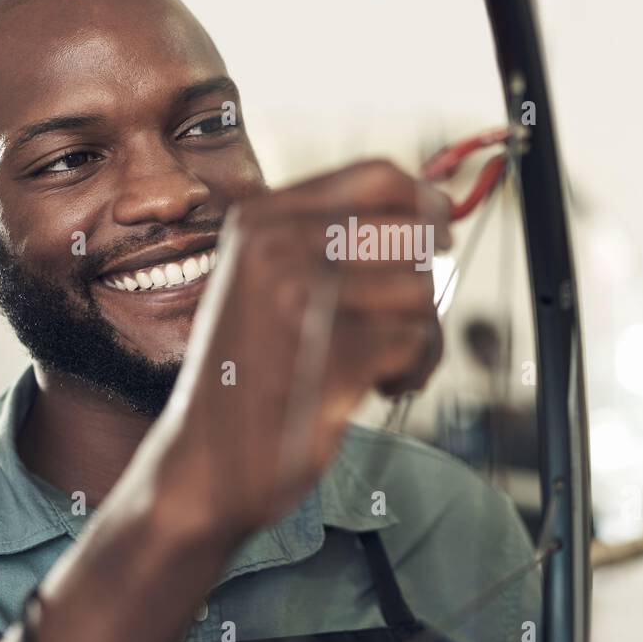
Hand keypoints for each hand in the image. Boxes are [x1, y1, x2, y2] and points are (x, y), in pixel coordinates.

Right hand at [136, 159, 452, 543]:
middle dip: (421, 281)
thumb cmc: (250, 374)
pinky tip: (379, 386)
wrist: (202, 465)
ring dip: (420, 335)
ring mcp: (299, 302)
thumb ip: (334, 239)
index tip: (438, 235)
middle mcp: (274, 249)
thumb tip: (440, 207)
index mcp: (259, 220)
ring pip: (421, 290)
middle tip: (397, 320)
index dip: (425, 203)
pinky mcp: (330, 358)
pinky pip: (417, 342)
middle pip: (412, 232)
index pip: (379, 176)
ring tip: (382, 363)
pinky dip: (412, 369)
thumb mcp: (269, 281)